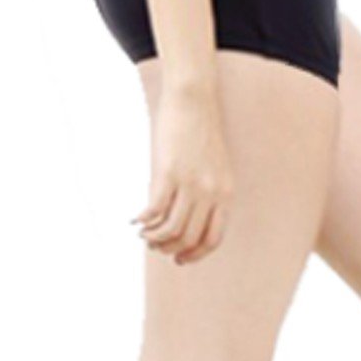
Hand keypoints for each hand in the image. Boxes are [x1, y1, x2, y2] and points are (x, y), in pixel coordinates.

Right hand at [135, 83, 232, 263]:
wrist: (194, 101)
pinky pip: (154, 210)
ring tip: (143, 233)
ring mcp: (191, 184)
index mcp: (226, 194)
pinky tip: (133, 219)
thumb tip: (183, 219)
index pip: (213, 239)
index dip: (194, 254)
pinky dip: (142, 220)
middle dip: (169, 248)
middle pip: (189, 238)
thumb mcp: (213, 168)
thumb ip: (205, 194)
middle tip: (154, 245)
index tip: (179, 259)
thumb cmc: (200, 134)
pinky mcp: (168, 173)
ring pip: (171, 229)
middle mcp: (212, 193)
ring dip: (153, 237)